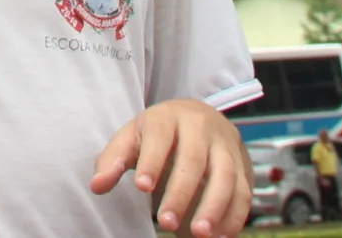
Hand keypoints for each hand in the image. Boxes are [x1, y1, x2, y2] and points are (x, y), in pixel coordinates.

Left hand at [92, 100, 249, 237]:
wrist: (200, 117)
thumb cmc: (158, 133)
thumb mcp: (132, 137)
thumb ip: (113, 160)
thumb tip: (97, 185)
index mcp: (168, 117)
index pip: (160, 137)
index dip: (152, 161)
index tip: (141, 188)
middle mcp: (201, 127)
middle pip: (194, 159)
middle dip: (181, 193)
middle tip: (166, 223)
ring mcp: (225, 145)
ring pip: (226, 175)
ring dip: (215, 207)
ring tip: (200, 234)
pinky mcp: (243, 164)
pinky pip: (244, 191)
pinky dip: (235, 215)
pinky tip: (221, 236)